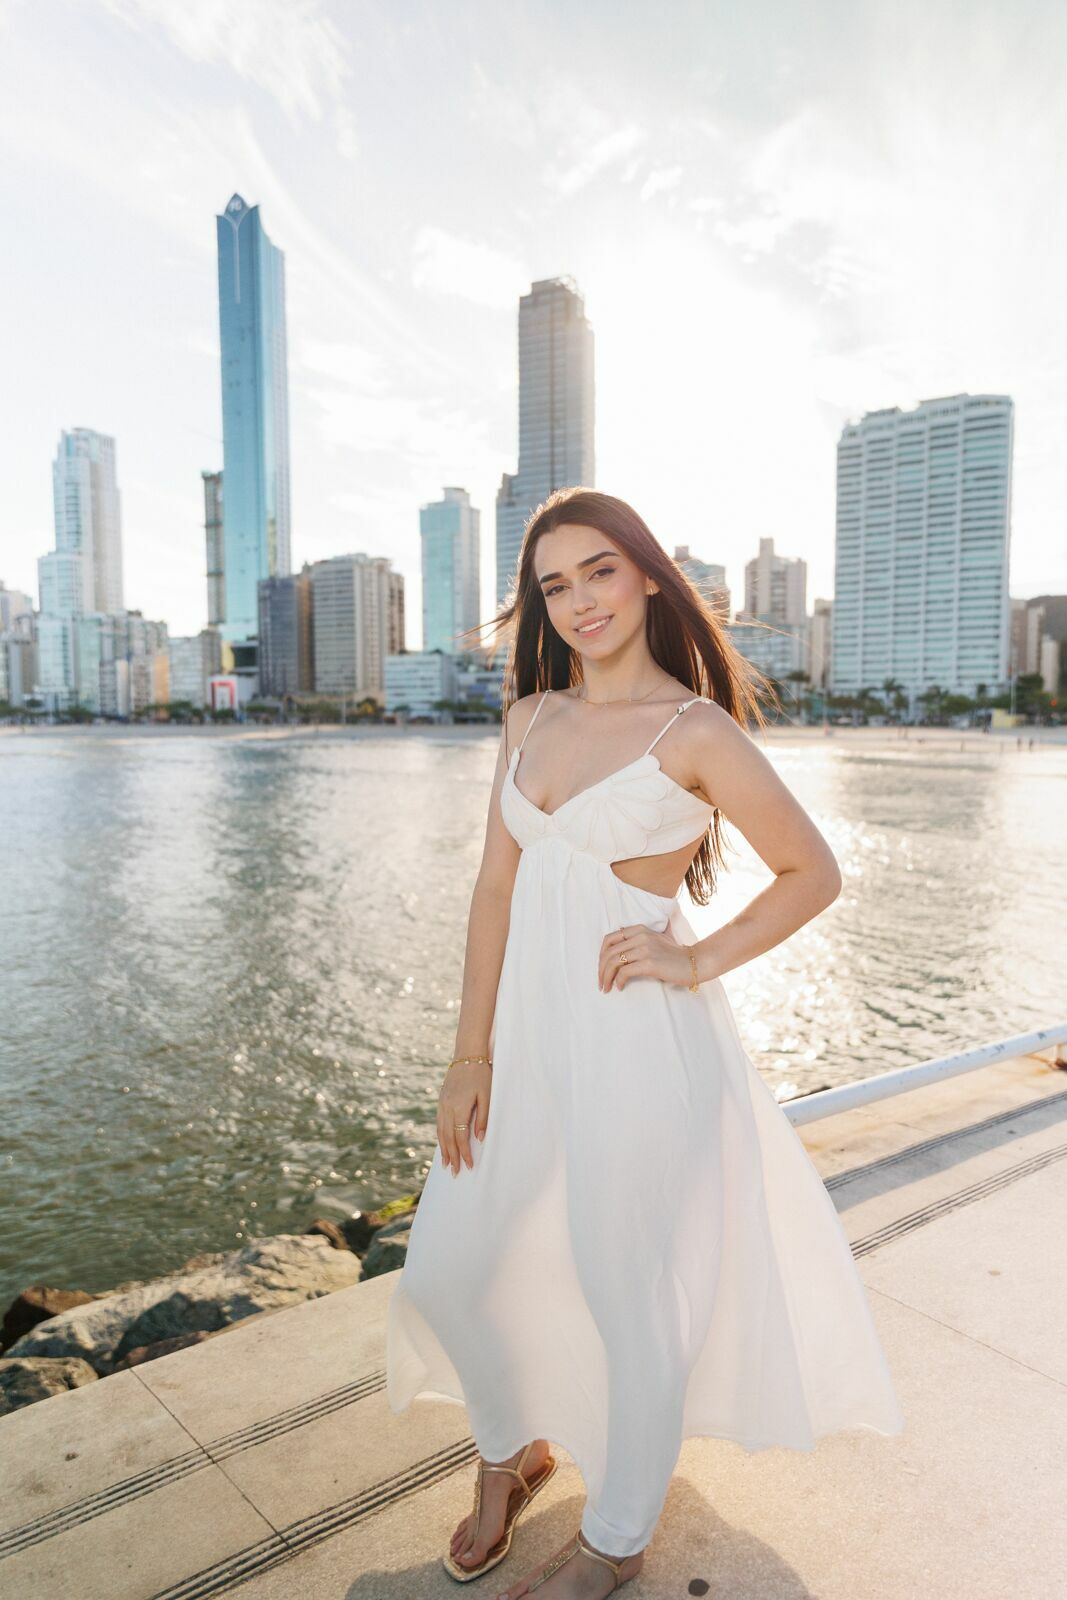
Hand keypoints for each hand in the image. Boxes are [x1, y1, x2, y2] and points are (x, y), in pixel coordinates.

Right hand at [437, 1059, 491, 1174]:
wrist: (467, 1055)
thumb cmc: (482, 1075)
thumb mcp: (487, 1095)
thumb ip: (483, 1118)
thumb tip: (479, 1139)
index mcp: (460, 1107)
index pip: (460, 1137)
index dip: (464, 1153)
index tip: (468, 1166)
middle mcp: (447, 1107)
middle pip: (448, 1138)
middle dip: (452, 1156)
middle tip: (455, 1172)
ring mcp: (442, 1104)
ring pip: (440, 1131)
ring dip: (443, 1149)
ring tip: (446, 1164)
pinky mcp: (441, 1100)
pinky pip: (439, 1123)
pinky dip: (440, 1136)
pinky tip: (443, 1144)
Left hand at [598, 922, 694, 991]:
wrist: (694, 962)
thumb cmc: (674, 955)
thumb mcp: (656, 939)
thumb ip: (639, 938)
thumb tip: (619, 941)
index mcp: (639, 929)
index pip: (609, 939)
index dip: (601, 955)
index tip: (601, 969)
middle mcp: (640, 936)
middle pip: (608, 952)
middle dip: (601, 969)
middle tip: (601, 983)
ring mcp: (645, 949)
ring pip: (614, 962)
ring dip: (606, 977)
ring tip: (606, 988)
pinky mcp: (650, 963)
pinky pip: (625, 972)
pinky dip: (618, 981)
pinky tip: (620, 987)